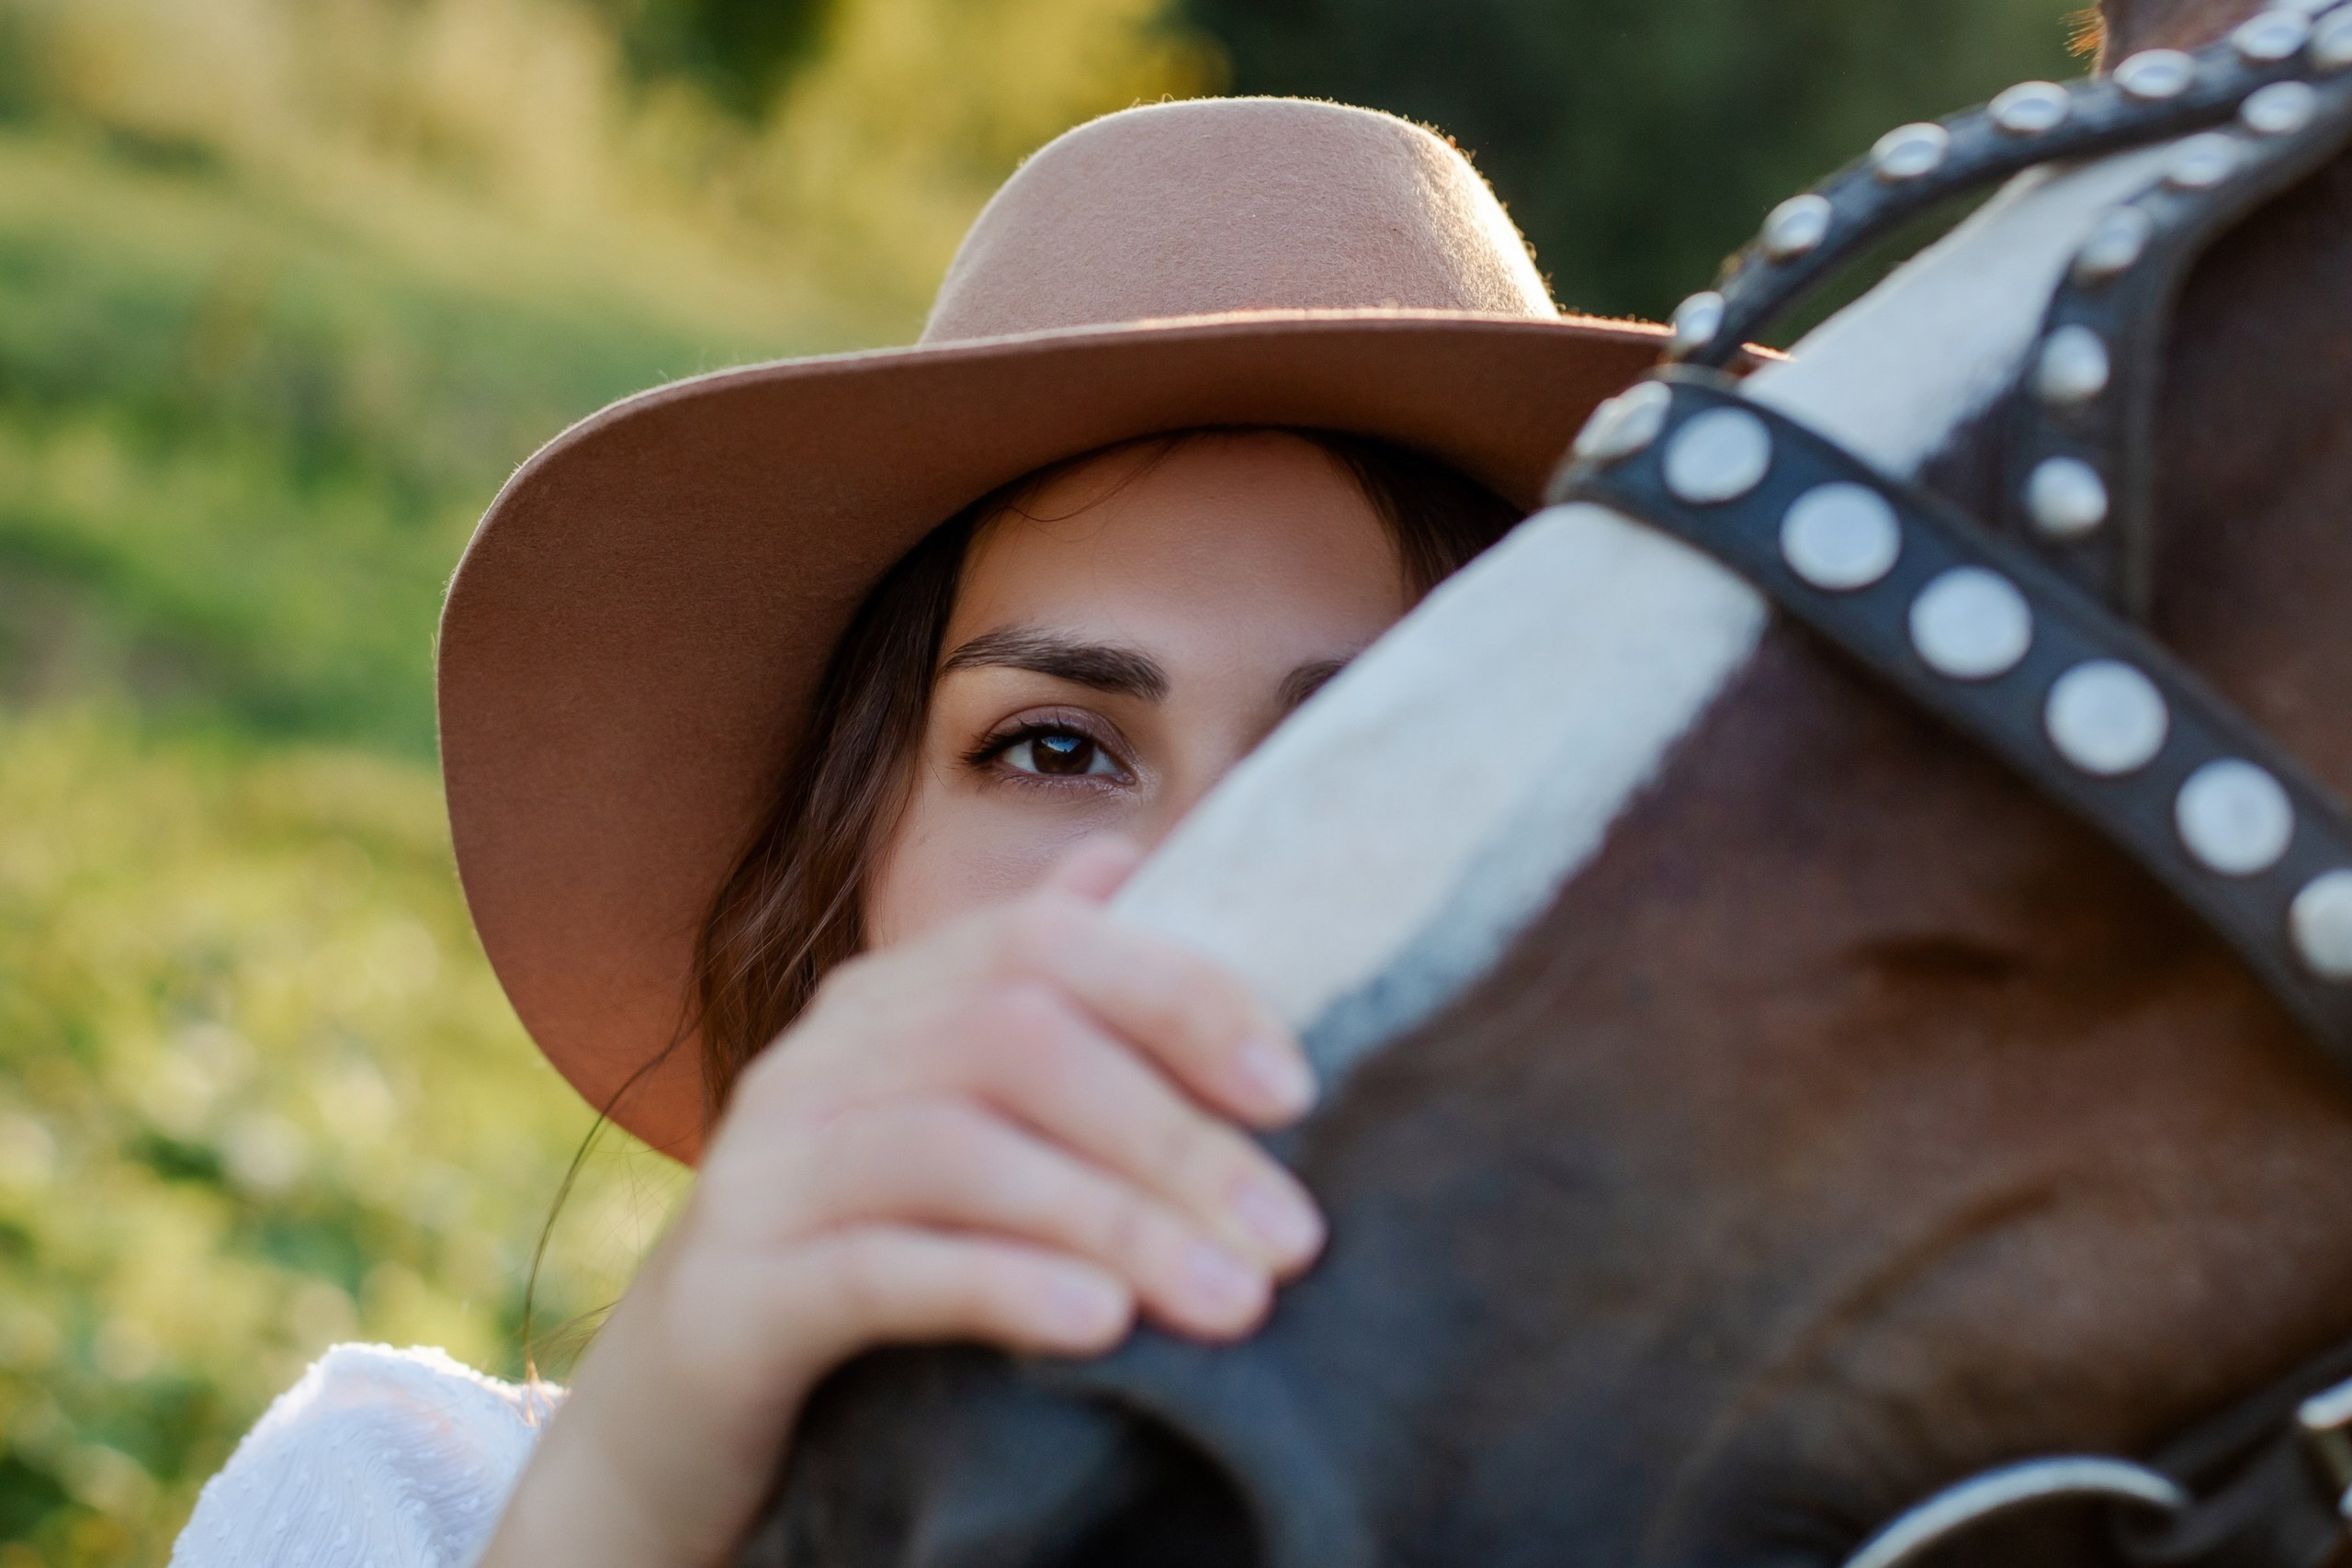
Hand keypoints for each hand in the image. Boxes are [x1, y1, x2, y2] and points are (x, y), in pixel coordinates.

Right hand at [477, 837, 1324, 1567]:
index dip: (1177, 996)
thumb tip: (1121, 856)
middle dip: (1173, 1133)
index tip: (1295, 1089)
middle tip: (1295, 1236)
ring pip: (957, 1151)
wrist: (675, 1411)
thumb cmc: (855, 1252)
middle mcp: (814, 1063)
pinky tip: (1101, 1326)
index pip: (1042, 944)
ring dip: (1116, 1220)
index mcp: (879, 1004)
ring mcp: (760, 1172)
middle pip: (1013, 1040)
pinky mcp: (732, 1295)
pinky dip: (1002, 1284)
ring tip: (1234, 1300)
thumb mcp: (944, 1117)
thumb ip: (1026, 994)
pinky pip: (877, 1269)